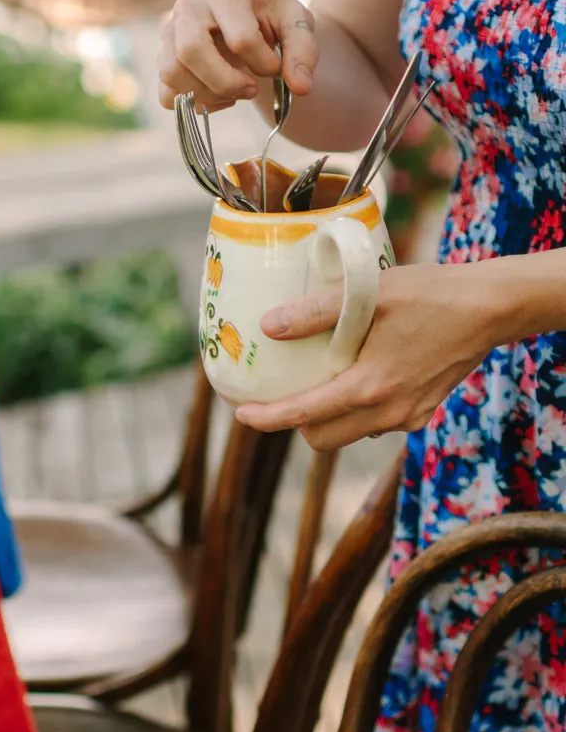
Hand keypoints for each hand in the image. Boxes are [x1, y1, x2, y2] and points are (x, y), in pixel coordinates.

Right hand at [158, 0, 318, 112]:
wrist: (245, 8)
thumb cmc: (270, 14)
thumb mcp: (296, 23)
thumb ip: (303, 51)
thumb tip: (301, 87)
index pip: (240, 39)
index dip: (264, 64)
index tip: (276, 67)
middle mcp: (189, 6)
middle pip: (191, 52)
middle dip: (225, 83)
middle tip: (251, 90)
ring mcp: (169, 32)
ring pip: (173, 73)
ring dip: (209, 95)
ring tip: (235, 93)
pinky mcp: (162, 58)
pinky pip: (166, 94)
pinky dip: (193, 104)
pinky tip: (217, 96)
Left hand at [234, 262, 503, 449]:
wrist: (491, 307)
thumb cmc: (431, 294)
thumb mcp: (369, 294)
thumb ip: (316, 311)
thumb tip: (269, 326)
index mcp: (370, 387)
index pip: (304, 416)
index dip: (267, 419)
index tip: (240, 415)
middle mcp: (388, 412)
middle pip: (322, 438)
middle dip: (295, 423)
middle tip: (277, 395)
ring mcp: (407, 416)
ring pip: (348, 434)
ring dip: (325, 418)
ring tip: (313, 383)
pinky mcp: (420, 412)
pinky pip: (373, 423)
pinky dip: (354, 410)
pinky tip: (352, 377)